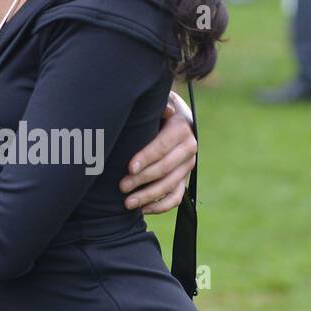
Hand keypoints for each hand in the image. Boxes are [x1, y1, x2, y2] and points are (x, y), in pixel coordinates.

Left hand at [119, 90, 196, 213]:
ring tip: (128, 203)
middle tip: (121, 186)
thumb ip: (158, 105)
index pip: (163, 146)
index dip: (146, 157)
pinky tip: (143, 210)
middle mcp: (189, 147)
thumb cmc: (155, 108)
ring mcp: (188, 165)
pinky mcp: (185, 178)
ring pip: (171, 185)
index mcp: (181, 127)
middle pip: (165, 169)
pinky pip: (177, 197)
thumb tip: (166, 110)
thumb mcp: (157, 101)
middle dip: (142, 179)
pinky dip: (161, 206)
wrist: (171, 115)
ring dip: (149, 196)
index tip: (129, 168)